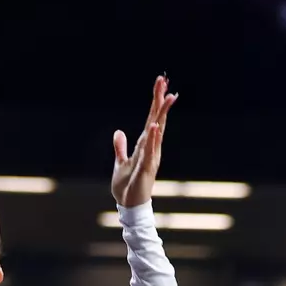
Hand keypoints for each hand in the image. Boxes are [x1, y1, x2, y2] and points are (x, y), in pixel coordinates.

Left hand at [110, 74, 176, 208]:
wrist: (128, 205)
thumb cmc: (127, 185)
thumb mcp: (120, 162)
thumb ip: (120, 147)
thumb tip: (118, 131)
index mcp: (145, 145)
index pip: (151, 119)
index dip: (155, 102)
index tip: (160, 83)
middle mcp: (151, 148)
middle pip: (156, 120)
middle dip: (160, 101)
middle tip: (164, 81)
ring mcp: (150, 157)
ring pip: (157, 132)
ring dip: (161, 114)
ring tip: (167, 97)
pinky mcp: (145, 168)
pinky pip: (149, 150)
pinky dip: (152, 139)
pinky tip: (154, 126)